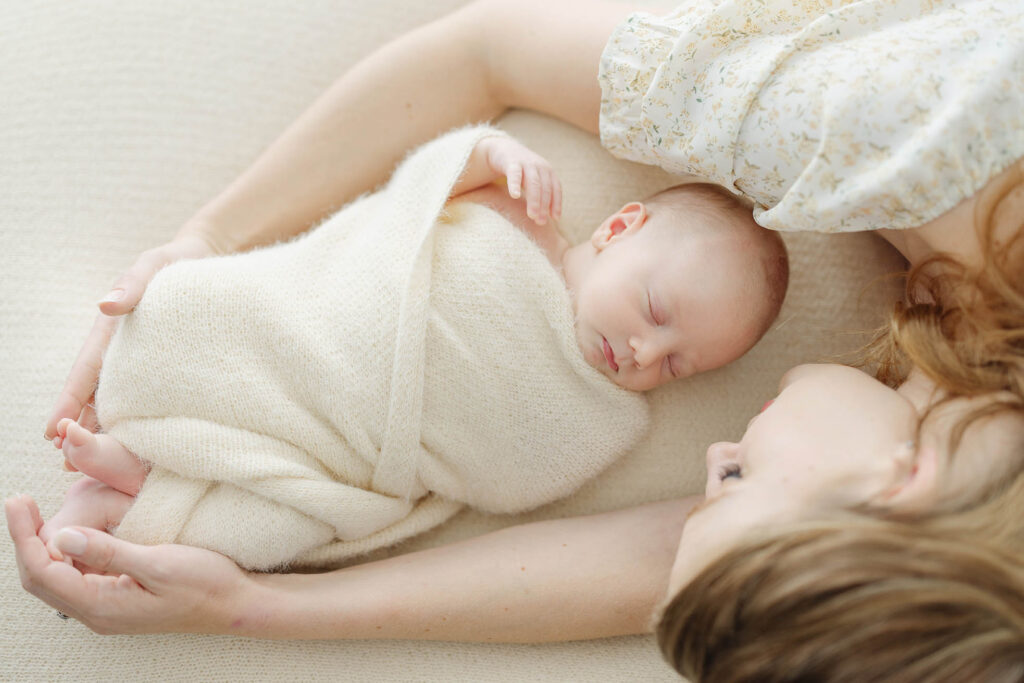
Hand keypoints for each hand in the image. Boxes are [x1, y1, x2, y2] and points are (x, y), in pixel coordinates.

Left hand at [6, 495, 252, 634]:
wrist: (236, 604)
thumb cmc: (206, 584)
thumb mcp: (159, 562)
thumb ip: (109, 551)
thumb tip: (63, 536)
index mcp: (103, 605)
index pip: (43, 571)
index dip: (23, 536)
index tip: (17, 500)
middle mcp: (98, 612)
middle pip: (41, 579)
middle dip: (25, 539)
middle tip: (19, 502)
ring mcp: (107, 608)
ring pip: (56, 579)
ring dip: (41, 547)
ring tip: (35, 513)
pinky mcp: (118, 599)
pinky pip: (76, 579)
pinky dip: (63, 554)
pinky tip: (71, 533)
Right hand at [44, 231, 219, 452]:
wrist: (203, 261)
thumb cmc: (173, 264)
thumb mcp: (151, 268)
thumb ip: (132, 286)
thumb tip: (105, 307)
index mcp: (110, 334)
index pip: (85, 373)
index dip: (70, 403)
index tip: (54, 433)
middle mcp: (120, 354)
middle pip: (96, 396)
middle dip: (81, 430)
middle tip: (69, 466)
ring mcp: (140, 363)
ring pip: (119, 402)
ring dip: (106, 432)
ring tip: (96, 468)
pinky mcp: (163, 369)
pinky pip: (147, 398)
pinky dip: (138, 421)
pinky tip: (139, 446)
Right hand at [480, 136, 561, 225]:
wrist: (504, 150)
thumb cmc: (522, 171)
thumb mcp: (535, 180)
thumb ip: (541, 195)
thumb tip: (547, 218)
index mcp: (548, 171)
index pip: (556, 188)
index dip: (556, 203)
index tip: (555, 218)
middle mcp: (540, 166)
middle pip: (545, 188)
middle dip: (544, 206)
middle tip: (540, 222)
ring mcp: (526, 163)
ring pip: (533, 183)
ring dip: (534, 200)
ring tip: (532, 215)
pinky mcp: (512, 162)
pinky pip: (514, 174)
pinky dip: (515, 185)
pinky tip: (514, 195)